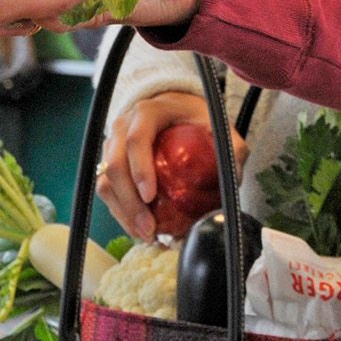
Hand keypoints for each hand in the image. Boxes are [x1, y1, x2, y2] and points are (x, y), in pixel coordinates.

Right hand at [98, 91, 248, 240]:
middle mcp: (122, 126)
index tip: (150, 197)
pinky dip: (120, 212)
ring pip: (105, 181)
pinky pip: (107, 189)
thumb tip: (235, 177)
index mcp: (147, 113)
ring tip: (146, 234)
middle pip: (115, 165)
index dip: (140, 169)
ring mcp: (112, 144)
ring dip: (123, 212)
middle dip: (129, 202)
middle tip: (150, 228)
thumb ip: (231, 147)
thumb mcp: (216, 124)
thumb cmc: (193, 117)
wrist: (173, 105)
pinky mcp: (109, 162)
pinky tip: (139, 228)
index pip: (136, 140)